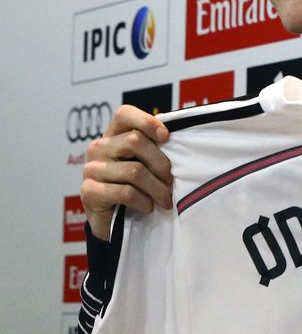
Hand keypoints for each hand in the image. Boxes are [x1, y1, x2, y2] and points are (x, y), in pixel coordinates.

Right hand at [80, 105, 171, 241]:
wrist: (113, 220)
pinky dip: (144, 201)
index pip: (124, 113)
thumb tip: (180, 138)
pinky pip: (125, 192)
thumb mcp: (145, 162)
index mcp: (113, 134)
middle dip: (161, 163)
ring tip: (165, 199)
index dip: (147, 121)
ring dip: (157, 188)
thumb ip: (154, 147)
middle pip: (135, 142)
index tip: (166, 137)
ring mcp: (91, 169)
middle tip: (172, 182)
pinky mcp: (89, 192)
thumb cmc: (135, 185)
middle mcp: (99, 147)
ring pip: (134, 171)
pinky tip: (149, 206)